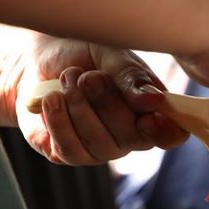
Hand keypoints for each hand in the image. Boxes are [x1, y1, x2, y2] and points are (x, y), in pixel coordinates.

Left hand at [15, 39, 187, 164]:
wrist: (36, 58)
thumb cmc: (83, 54)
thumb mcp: (111, 55)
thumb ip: (133, 77)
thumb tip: (155, 102)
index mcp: (152, 111)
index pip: (172, 135)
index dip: (165, 132)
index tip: (150, 117)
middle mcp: (132, 136)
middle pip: (133, 137)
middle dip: (108, 103)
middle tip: (89, 77)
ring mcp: (102, 149)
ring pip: (101, 145)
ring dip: (81, 107)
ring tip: (68, 79)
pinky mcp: (70, 154)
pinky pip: (71, 151)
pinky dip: (59, 122)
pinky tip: (52, 100)